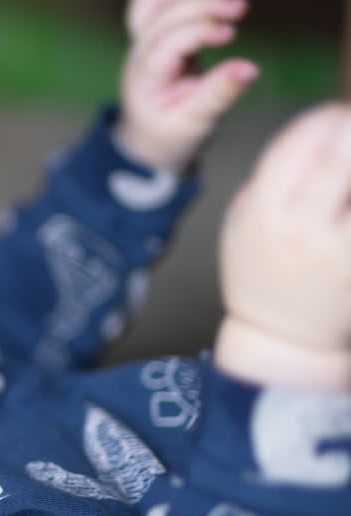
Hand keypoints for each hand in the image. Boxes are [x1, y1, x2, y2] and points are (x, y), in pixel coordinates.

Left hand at [116, 0, 257, 173]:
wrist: (148, 134)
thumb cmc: (172, 131)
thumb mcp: (197, 122)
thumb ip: (220, 94)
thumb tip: (251, 69)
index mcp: (145, 78)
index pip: (166, 45)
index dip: (197, 32)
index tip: (230, 33)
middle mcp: (138, 53)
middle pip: (163, 18)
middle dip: (201, 7)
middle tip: (241, 8)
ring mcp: (142, 39)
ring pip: (152, 4)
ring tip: (230, 2)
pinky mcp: (154, 30)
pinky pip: (157, 3)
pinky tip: (212, 0)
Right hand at [215, 103, 350, 389]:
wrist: (283, 339)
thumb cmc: (262, 276)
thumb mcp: (242, 225)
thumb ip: (270, 180)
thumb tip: (316, 129)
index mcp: (262, 215)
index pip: (292, 146)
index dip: (320, 119)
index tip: (335, 112)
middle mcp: (300, 230)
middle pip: (336, 158)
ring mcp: (337, 252)